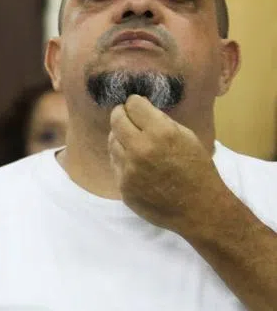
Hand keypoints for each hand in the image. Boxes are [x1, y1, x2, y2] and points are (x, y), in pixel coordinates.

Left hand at [108, 95, 226, 233]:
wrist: (198, 208)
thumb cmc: (197, 170)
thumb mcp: (187, 138)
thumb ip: (162, 122)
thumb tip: (141, 110)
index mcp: (161, 133)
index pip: (133, 105)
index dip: (135, 102)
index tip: (135, 104)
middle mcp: (140, 148)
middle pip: (116, 120)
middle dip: (120, 113)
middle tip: (124, 113)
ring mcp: (128, 168)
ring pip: (112, 141)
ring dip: (119, 135)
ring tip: (128, 136)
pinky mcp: (122, 184)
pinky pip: (114, 162)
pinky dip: (120, 156)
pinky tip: (130, 157)